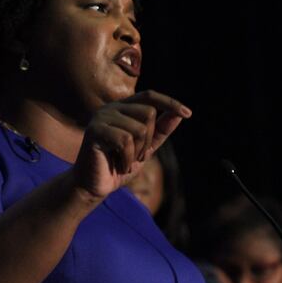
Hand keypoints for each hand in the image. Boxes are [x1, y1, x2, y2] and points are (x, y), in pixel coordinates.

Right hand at [73, 90, 191, 199]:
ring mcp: (101, 117)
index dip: (169, 102)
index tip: (188, 114)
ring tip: (126, 161)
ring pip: (139, 129)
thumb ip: (160, 131)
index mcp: (122, 108)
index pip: (149, 96)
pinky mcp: (94, 130)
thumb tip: (179, 115)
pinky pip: (125, 141)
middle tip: (137, 156)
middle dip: (148, 140)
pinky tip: (118, 165)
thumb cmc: (117, 165)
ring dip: (137, 152)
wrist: (93, 186)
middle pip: (148, 113)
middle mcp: (110, 108)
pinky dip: (127, 158)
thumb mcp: (145, 148)